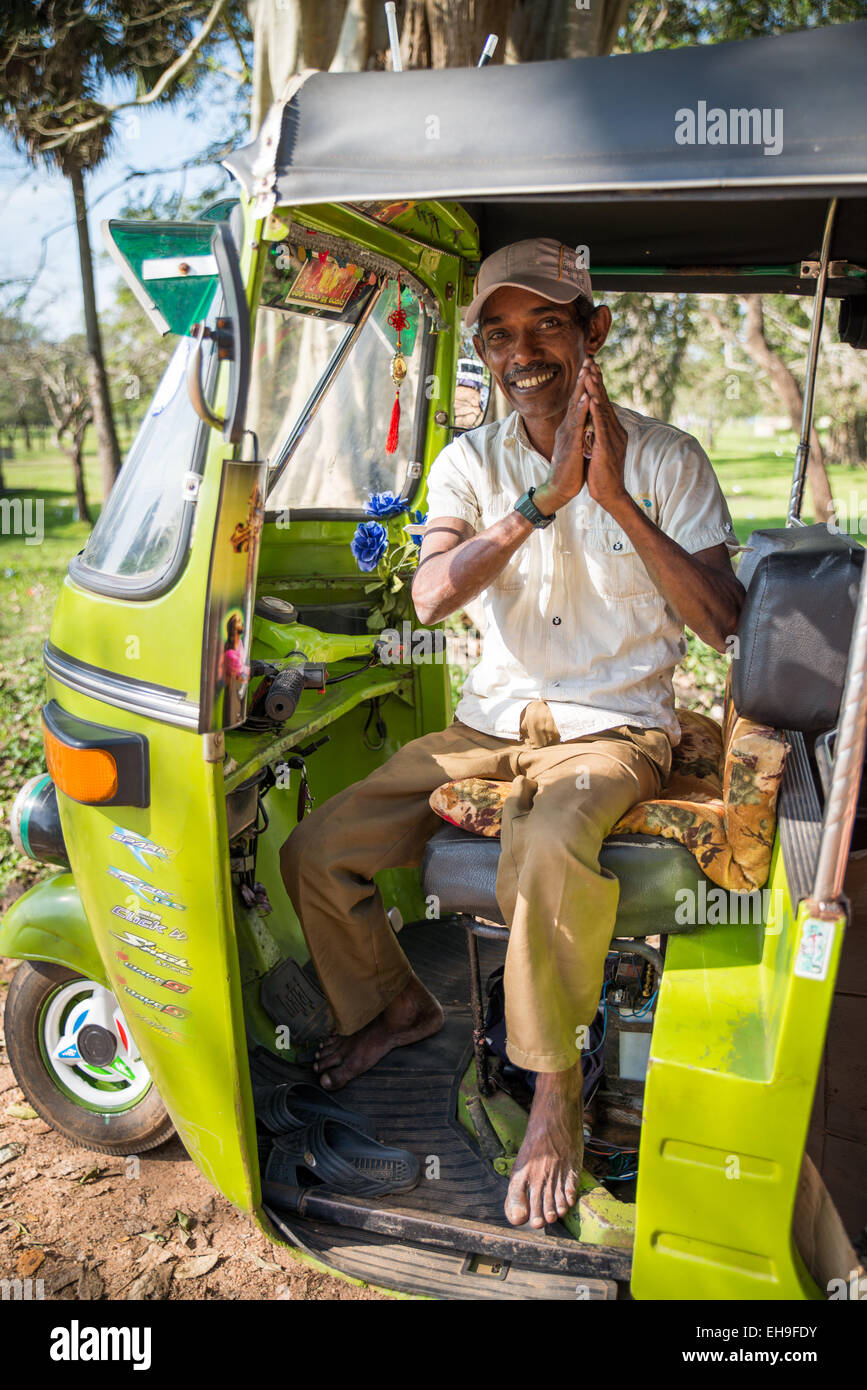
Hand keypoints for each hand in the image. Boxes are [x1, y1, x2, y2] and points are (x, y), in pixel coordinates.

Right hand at [534, 368, 590, 514]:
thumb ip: (579, 431)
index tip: (591, 365)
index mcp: (570, 426)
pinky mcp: (570, 445)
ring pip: (575, 407)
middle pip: (575, 397)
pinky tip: (585, 399)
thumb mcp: (576, 445)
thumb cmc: (570, 469)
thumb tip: (585, 420)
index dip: (584, 382)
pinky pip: (577, 425)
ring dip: (581, 388)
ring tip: (587, 371)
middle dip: (583, 378)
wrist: (560, 488)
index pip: (577, 400)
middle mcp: (567, 426)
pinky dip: (581, 410)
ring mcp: (567, 435)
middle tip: (589, 358)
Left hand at [579, 358, 627, 512]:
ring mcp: (612, 438)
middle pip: (604, 400)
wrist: (609, 493)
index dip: (597, 384)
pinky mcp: (607, 447)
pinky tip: (593, 400)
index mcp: (611, 429)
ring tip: (591, 373)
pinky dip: (597, 412)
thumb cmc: (601, 472)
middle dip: (597, 380)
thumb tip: (593, 421)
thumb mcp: (598, 447)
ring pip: (603, 410)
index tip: (591, 366)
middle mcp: (614, 430)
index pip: (603, 403)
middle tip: (591, 360)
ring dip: (597, 391)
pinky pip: (601, 426)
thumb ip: (597, 432)